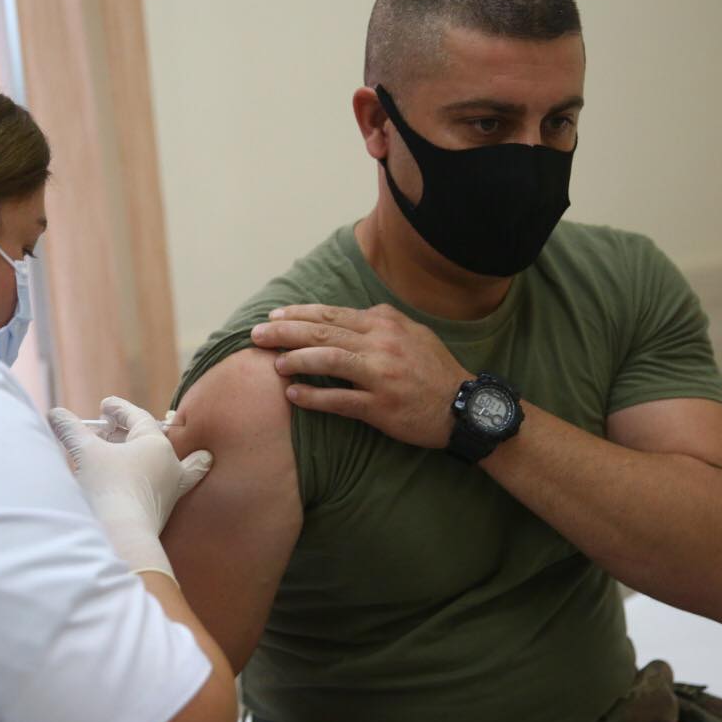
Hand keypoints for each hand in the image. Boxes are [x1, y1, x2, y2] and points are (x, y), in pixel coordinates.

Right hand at [48, 397, 213, 580]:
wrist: (122, 537)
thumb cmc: (108, 488)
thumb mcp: (85, 452)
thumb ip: (71, 429)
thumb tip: (56, 414)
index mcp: (158, 445)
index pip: (139, 417)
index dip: (119, 409)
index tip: (104, 406)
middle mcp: (170, 465)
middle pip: (148, 439)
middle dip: (125, 431)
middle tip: (103, 428)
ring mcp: (169, 490)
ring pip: (156, 463)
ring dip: (133, 453)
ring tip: (112, 450)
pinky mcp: (161, 510)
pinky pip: (156, 485)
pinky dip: (143, 476)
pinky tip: (132, 479)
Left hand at [250, 303, 472, 448]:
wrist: (464, 407)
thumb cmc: (434, 370)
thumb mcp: (412, 333)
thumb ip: (380, 322)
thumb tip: (350, 315)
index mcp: (385, 324)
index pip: (332, 314)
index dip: (299, 314)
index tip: (274, 316)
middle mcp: (381, 344)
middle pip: (323, 332)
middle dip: (285, 331)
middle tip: (257, 334)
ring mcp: (381, 375)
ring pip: (328, 360)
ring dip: (296, 360)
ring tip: (273, 363)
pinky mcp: (381, 406)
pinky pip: (340, 400)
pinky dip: (313, 396)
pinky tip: (293, 394)